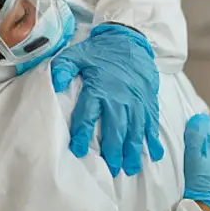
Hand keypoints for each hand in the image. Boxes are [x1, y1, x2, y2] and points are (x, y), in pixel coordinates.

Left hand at [51, 23, 163, 176]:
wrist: (131, 41)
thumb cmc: (101, 51)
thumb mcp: (77, 54)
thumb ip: (63, 68)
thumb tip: (54, 84)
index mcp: (98, 89)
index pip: (87, 117)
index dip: (83, 135)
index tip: (79, 151)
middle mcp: (118, 99)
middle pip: (114, 130)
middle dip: (112, 152)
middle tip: (111, 169)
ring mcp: (136, 102)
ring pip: (135, 131)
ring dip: (133, 152)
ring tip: (130, 169)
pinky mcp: (148, 102)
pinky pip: (152, 124)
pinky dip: (153, 140)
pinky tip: (155, 154)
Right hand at [183, 114, 209, 210]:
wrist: (207, 210)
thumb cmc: (198, 182)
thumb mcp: (193, 156)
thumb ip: (196, 137)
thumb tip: (200, 118)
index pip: (208, 127)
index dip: (197, 123)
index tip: (187, 122)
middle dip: (200, 136)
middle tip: (186, 135)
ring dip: (203, 150)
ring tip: (190, 151)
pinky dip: (205, 163)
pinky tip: (198, 168)